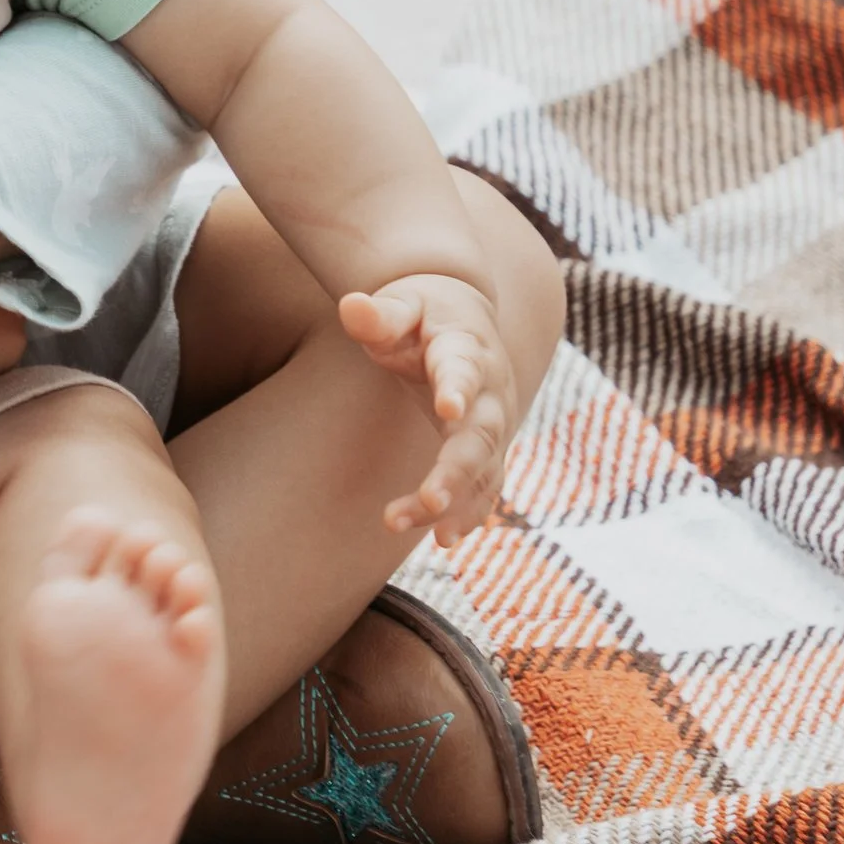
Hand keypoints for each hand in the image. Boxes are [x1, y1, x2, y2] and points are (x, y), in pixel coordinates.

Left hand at [339, 275, 517, 545]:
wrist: (464, 320)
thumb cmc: (420, 313)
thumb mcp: (400, 304)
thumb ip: (378, 313)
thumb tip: (350, 306)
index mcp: (465, 347)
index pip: (463, 368)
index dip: (458, 387)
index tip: (448, 408)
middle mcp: (489, 391)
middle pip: (481, 434)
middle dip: (458, 469)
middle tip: (431, 500)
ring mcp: (493, 424)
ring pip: (483, 469)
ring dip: (458, 502)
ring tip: (434, 535)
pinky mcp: (487, 450)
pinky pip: (484, 486)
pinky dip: (470, 513)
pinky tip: (445, 539)